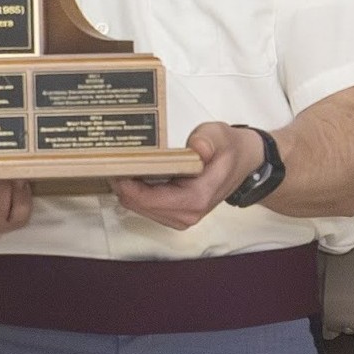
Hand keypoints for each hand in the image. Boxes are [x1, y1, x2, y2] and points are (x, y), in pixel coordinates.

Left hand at [114, 121, 252, 230]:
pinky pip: (145, 206)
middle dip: (121, 183)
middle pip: (137, 205)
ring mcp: (180, 217)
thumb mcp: (219, 135)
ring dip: (127, 187)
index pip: (147, 199)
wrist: (243, 162)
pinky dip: (136, 191)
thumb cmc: (229, 149)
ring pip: (138, 207)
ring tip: (121, 162)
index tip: (113, 163)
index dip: (125, 183)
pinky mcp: (175, 214)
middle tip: (110, 158)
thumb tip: (197, 147)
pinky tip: (134, 171)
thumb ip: (207, 140)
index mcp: (195, 199)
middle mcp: (186, 215)